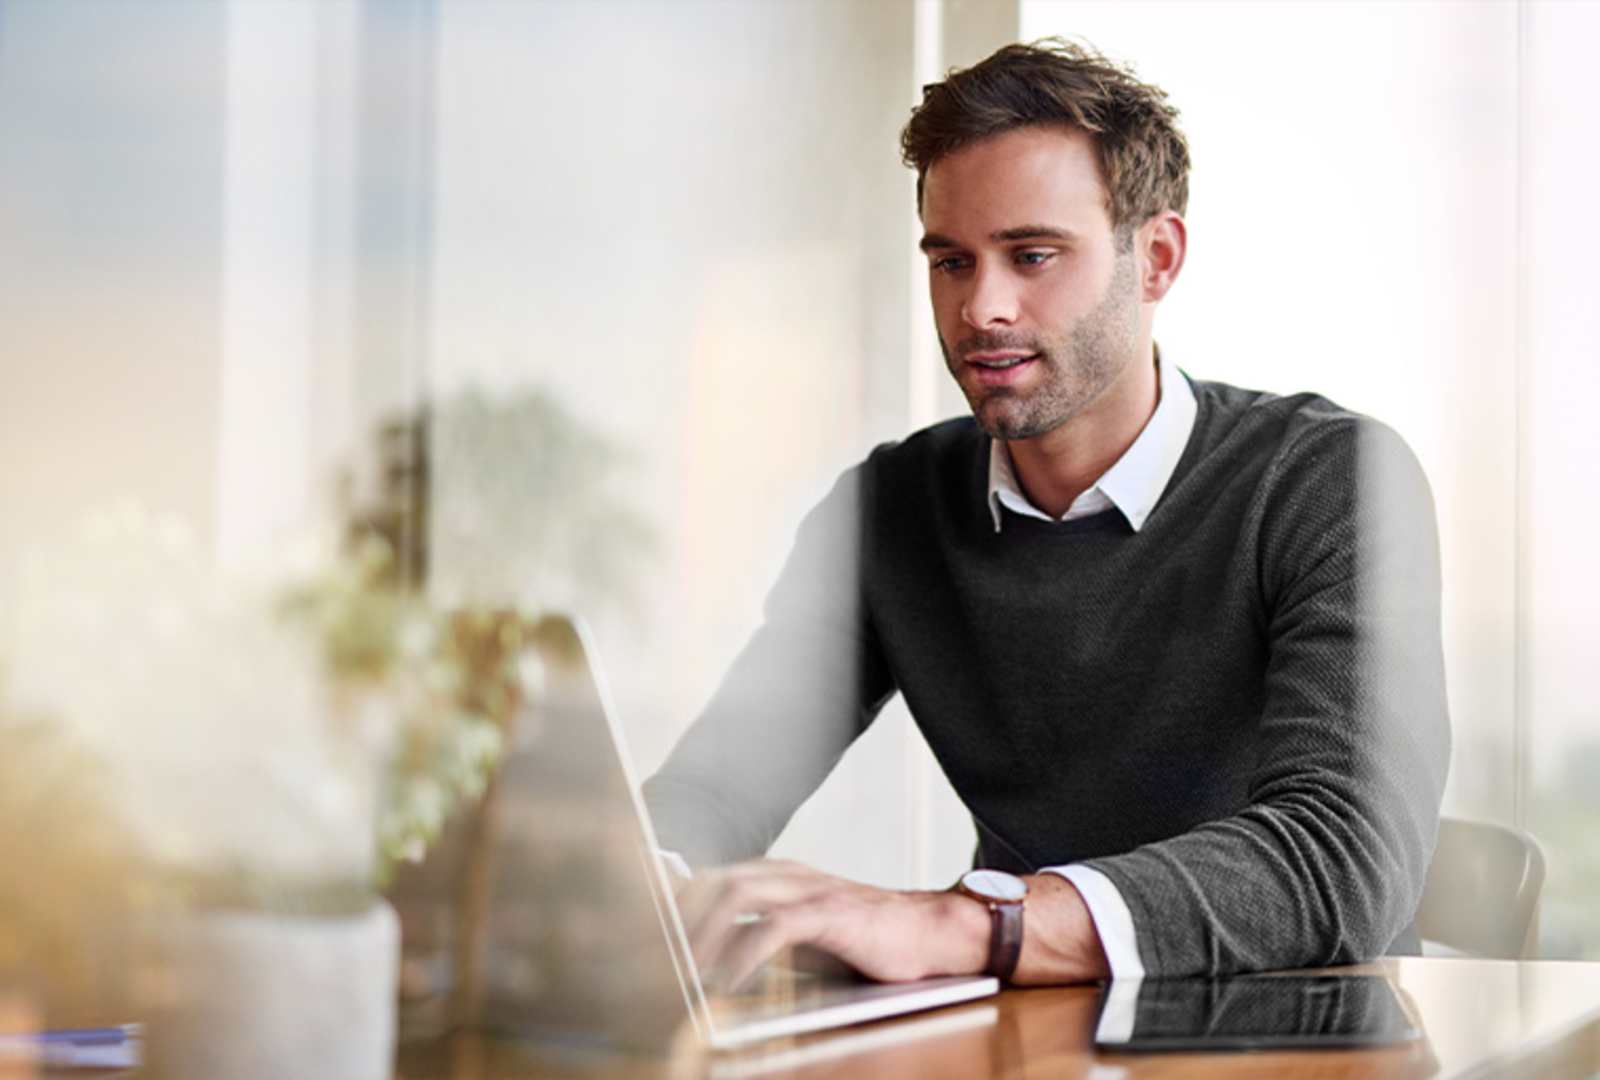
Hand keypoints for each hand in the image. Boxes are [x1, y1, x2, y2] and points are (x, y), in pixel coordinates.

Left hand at [676, 858, 989, 991]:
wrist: (932, 934)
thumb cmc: (866, 943)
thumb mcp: (802, 941)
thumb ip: (759, 940)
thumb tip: (706, 962)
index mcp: (777, 876)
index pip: (710, 878)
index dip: (671, 899)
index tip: (640, 930)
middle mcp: (788, 874)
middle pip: (713, 880)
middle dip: (678, 918)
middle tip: (655, 959)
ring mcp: (810, 889)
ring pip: (737, 894)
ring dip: (703, 934)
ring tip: (685, 971)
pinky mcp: (832, 913)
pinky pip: (775, 925)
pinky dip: (744, 952)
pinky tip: (730, 978)